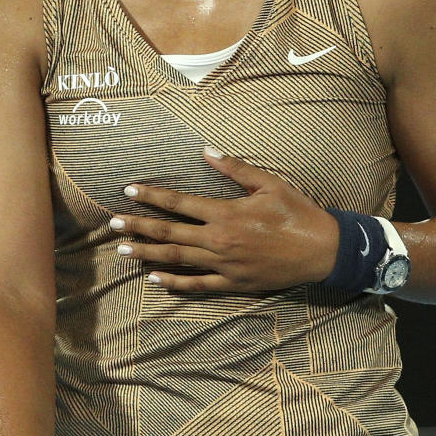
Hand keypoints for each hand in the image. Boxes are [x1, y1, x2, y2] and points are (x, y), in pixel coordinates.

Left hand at [110, 146, 339, 292]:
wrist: (323, 250)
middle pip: (169, 233)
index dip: (151, 195)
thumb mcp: (269, 183)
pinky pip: (198, 285)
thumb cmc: (298, 213)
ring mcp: (224, 265)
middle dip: (138, 227)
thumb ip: (235, 169)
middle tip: (112, 225)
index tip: (128, 190)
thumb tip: (206, 151)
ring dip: (147, 254)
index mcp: (226, 213)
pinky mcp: (233, 283)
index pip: (178, 203)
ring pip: (177, 259)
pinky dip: (175, 282)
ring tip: (123, 251)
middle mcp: (219, 240)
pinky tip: (156, 279)